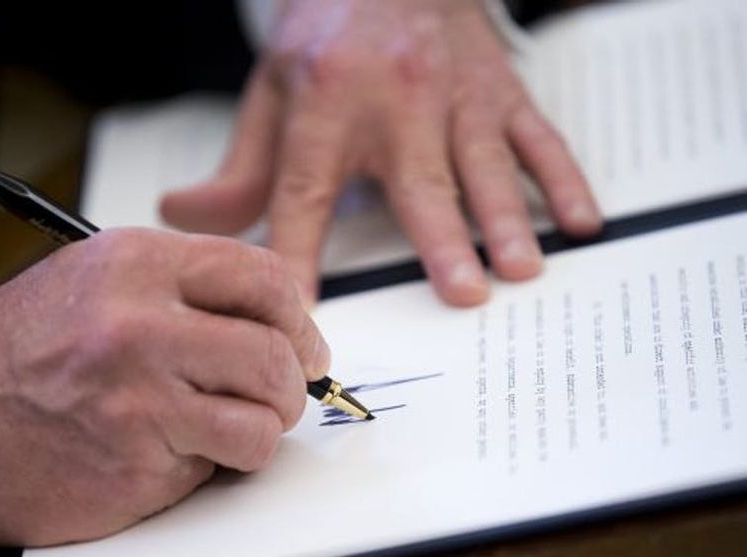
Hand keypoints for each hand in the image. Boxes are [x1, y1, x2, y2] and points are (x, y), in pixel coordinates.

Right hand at [0, 229, 329, 546]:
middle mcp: (141, 323)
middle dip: (293, 383)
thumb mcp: (92, 282)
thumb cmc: (13, 353)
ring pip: (263, 418)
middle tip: (280, 396)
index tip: (302, 343)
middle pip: (276, 352)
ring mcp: (139, 397)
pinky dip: (213, 467)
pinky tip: (176, 456)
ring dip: (260, 431)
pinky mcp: (136, 463)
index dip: (299, 317)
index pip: (264, 277)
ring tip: (228, 430)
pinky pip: (217, 466)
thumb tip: (270, 320)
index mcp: (136, 264)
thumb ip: (181, 290)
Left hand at [161, 0, 600, 305]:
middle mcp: (393, 101)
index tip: (302, 309)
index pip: (304, 191)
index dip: (298, 251)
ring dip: (506, 218)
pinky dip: (562, 179)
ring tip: (521, 270)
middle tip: (463, 293)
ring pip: (484, 163)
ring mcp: (454, 95)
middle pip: (416, 181)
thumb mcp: (269, 94)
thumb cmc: (324, 41)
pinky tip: (581, 223)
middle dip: (440, 239)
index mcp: (325, 106)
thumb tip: (180, 218)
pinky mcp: (499, 91)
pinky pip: (537, 136)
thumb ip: (237, 167)